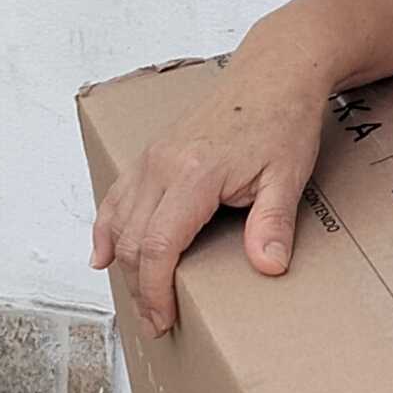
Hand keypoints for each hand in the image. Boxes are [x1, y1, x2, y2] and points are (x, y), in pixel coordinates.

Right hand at [89, 40, 332, 335]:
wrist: (275, 72)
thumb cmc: (283, 120)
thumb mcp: (289, 175)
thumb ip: (273, 223)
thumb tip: (268, 267)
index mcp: (194, 173)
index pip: (158, 246)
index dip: (155, 290)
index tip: (164, 319)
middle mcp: (162, 164)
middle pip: (133, 240)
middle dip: (139, 287)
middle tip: (158, 320)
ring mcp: (153, 156)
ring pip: (120, 220)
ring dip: (124, 263)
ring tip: (139, 298)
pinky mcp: (153, 152)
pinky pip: (118, 196)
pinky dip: (107, 228)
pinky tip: (103, 254)